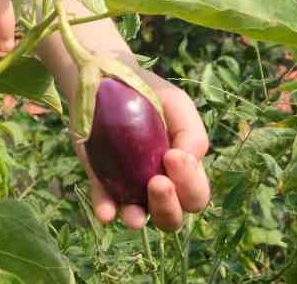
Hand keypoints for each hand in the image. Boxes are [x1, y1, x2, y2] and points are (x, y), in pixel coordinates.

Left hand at [73, 71, 210, 231]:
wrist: (108, 79)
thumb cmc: (151, 93)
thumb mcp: (176, 103)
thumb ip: (191, 130)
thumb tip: (188, 160)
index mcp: (184, 170)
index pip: (195, 194)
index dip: (189, 183)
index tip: (173, 155)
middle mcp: (159, 185)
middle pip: (172, 217)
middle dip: (168, 206)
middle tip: (158, 182)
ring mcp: (129, 186)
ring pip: (140, 217)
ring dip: (139, 217)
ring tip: (133, 214)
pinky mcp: (100, 180)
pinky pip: (104, 203)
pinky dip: (105, 210)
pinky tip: (105, 212)